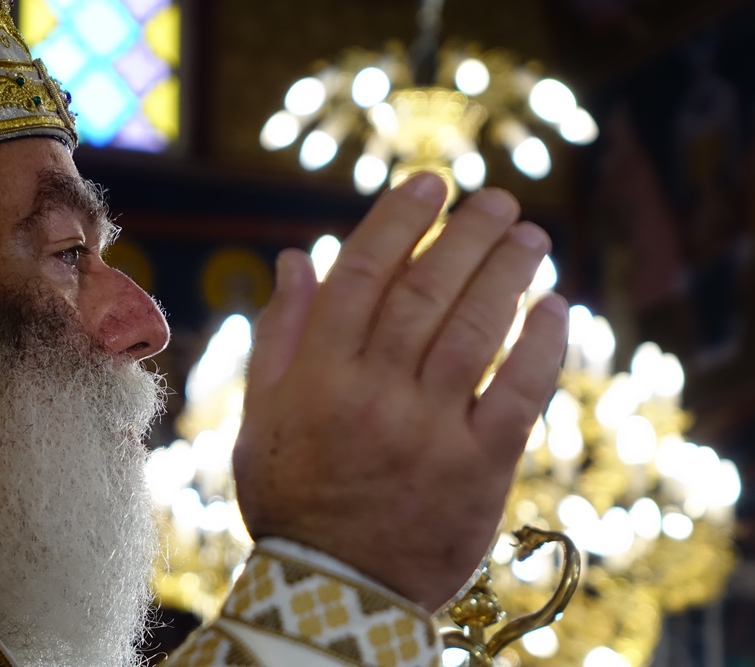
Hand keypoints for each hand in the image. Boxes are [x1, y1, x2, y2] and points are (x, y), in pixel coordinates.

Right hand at [233, 173, 567, 611]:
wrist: (337, 587)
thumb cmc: (293, 494)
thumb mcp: (262, 416)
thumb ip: (279, 334)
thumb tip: (294, 257)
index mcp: (318, 375)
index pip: (361, 276)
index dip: (398, 220)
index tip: (431, 183)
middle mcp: (373, 393)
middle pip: (427, 292)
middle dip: (466, 235)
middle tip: (497, 201)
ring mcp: (429, 430)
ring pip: (474, 331)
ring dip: (508, 273)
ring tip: (531, 235)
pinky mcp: (478, 467)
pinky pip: (518, 393)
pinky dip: (541, 345)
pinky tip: (557, 306)